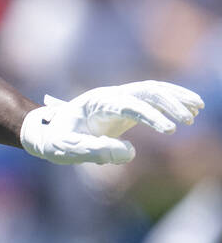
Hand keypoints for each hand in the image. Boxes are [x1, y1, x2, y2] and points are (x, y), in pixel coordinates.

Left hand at [20, 80, 203, 164]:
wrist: (45, 132)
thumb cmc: (54, 141)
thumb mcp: (67, 149)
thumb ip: (95, 151)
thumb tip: (130, 152)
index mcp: (94, 103)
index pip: (127, 104)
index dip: (149, 115)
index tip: (168, 129)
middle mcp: (108, 96)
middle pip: (143, 91)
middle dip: (167, 103)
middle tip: (187, 121)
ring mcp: (117, 100)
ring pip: (151, 90)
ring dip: (174, 97)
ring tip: (197, 108)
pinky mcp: (124, 109)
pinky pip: (151, 100)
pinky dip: (170, 101)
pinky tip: (189, 109)